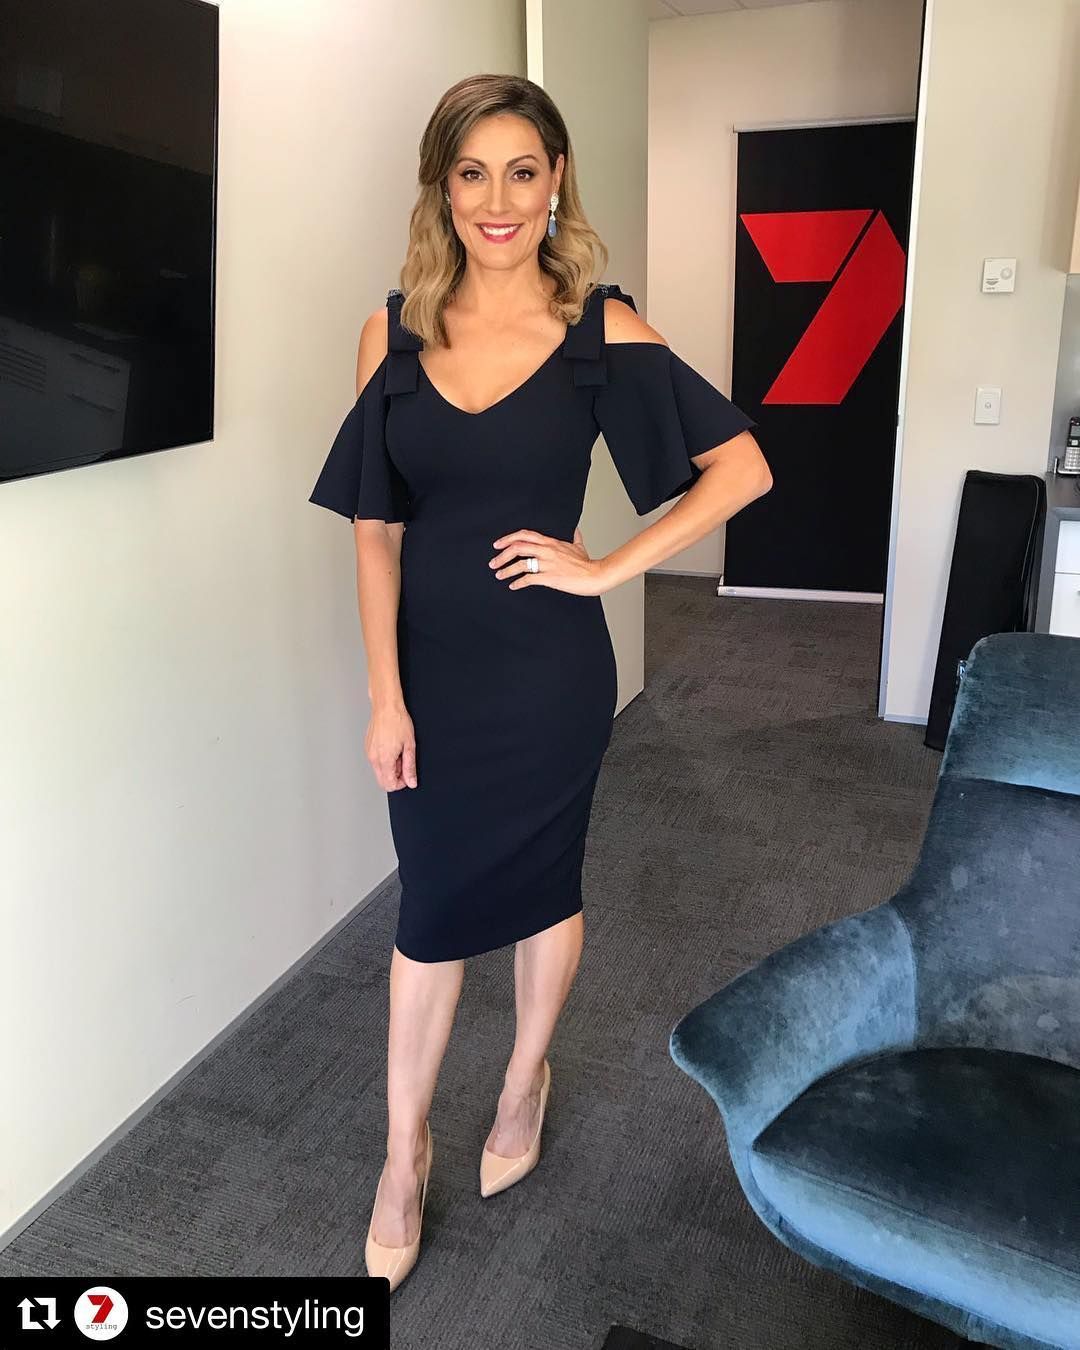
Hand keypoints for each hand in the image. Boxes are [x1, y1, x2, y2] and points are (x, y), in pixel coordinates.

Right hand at [366, 703, 417, 789]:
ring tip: (398, 752)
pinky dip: (384, 760)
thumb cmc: (398, 721)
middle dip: (395, 777)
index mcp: (385, 759)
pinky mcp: (367, 747)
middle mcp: (374, 758)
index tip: (407, 774)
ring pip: (379, 772)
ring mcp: (369, 753)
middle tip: (403, 763)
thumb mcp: (409, 745)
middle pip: (382, 781)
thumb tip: (411, 781)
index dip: (401, 783)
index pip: (390, 785)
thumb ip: (410, 767)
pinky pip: (375, 762)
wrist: (386, 707)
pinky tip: (391, 747)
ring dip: (390, 768)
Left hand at [489, 526, 609, 595]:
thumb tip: (576, 529)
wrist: (595, 575)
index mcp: (550, 542)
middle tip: (493, 562)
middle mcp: (546, 551)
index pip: (524, 535)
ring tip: (499, 575)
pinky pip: (528, 579)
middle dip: (501, 555)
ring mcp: (547, 564)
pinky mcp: (549, 577)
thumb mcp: (579, 546)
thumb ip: (575, 537)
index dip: (508, 538)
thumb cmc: (587, 563)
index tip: (498, 544)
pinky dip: (517, 582)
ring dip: (506, 569)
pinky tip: (513, 586)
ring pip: (520, 564)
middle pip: (518, 547)